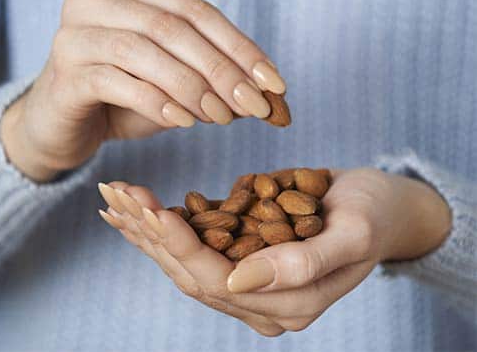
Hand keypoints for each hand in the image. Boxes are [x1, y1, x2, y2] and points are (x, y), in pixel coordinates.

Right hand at [0, 0, 284, 181]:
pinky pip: (119, 82)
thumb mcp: (176, 85)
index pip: (198, 12)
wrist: (64, 121)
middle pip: (175, 28)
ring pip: (147, 51)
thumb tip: (269, 99)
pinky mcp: (65, 72)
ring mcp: (75, 32)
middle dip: (223, 71)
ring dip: (193, 88)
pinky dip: (157, 103)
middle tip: (255, 107)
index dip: (242, 48)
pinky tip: (183, 121)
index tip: (275, 85)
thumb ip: (216, 84)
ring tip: (221, 118)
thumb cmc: (124, 96)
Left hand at [96, 168, 450, 335]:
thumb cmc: (375, 216)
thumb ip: (304, 265)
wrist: (382, 206)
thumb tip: (237, 282)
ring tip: (116, 197)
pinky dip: (165, 224)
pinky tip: (138, 206)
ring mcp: (251, 279)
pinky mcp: (245, 254)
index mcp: (289, 305)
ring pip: (186, 259)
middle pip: (191, 272)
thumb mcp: (352, 235)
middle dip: (152, 234)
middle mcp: (262, 300)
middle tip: (117, 195)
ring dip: (148, 229)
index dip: (182, 246)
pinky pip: (198, 242)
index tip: (151, 209)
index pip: (217, 281)